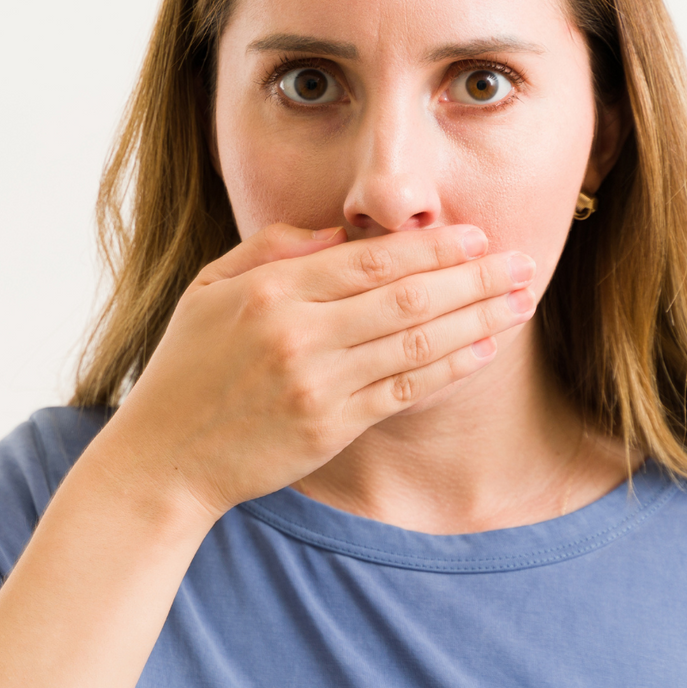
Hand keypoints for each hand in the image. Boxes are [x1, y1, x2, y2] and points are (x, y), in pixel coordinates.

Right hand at [104, 223, 536, 518]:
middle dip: (473, 278)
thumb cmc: (187, 367)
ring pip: (416, 344)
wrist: (164, 458)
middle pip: (406, 297)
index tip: (478, 235)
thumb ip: (274, 249)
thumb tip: (342, 229)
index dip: (431, 247)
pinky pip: (406, 392)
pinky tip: (485, 348)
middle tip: (522, 262)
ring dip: (477, 320)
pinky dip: (450, 368)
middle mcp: (299, 335)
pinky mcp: (331, 427)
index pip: (369, 259)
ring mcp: (318, 385)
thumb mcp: (210, 288)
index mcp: (271, 291)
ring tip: (521, 300)